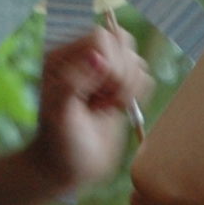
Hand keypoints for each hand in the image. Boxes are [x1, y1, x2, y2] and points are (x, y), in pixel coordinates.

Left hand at [30, 19, 151, 193]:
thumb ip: (75, 82)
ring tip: (108, 106)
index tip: (97, 92)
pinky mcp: (121, 87)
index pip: (100, 37)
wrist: (68, 167)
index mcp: (63, 56)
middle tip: (102, 100)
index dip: (108, 63)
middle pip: (122, 43)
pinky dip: (138, 93)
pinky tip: (119, 109)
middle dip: (120, 75)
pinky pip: (144, 75)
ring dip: (129, 86)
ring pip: (135, 58)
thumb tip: (98, 57)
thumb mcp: (60, 113)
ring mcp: (104, 72)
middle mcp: (84, 58)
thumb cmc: (59, 142)